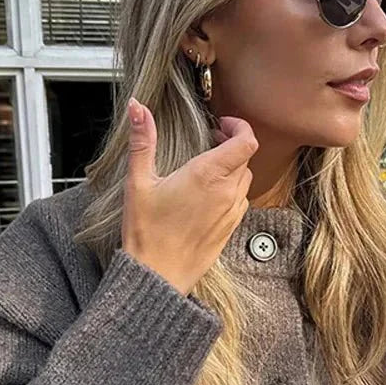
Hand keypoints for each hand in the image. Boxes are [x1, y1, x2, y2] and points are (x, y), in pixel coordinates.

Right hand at [121, 99, 257, 296]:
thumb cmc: (146, 232)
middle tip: (210, 140)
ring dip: (231, 167)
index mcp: (208, 175)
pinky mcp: (230, 228)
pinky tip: (207, 194)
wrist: (157, 276)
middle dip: (231, 144)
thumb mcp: (138, 182)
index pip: (247, 141)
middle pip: (245, 157)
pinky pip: (240, 200)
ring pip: (245, 178)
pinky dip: (230, 189)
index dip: (240, 126)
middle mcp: (226, 193)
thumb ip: (142, 141)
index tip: (221, 124)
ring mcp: (232, 212)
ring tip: (206, 167)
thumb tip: (138, 108)